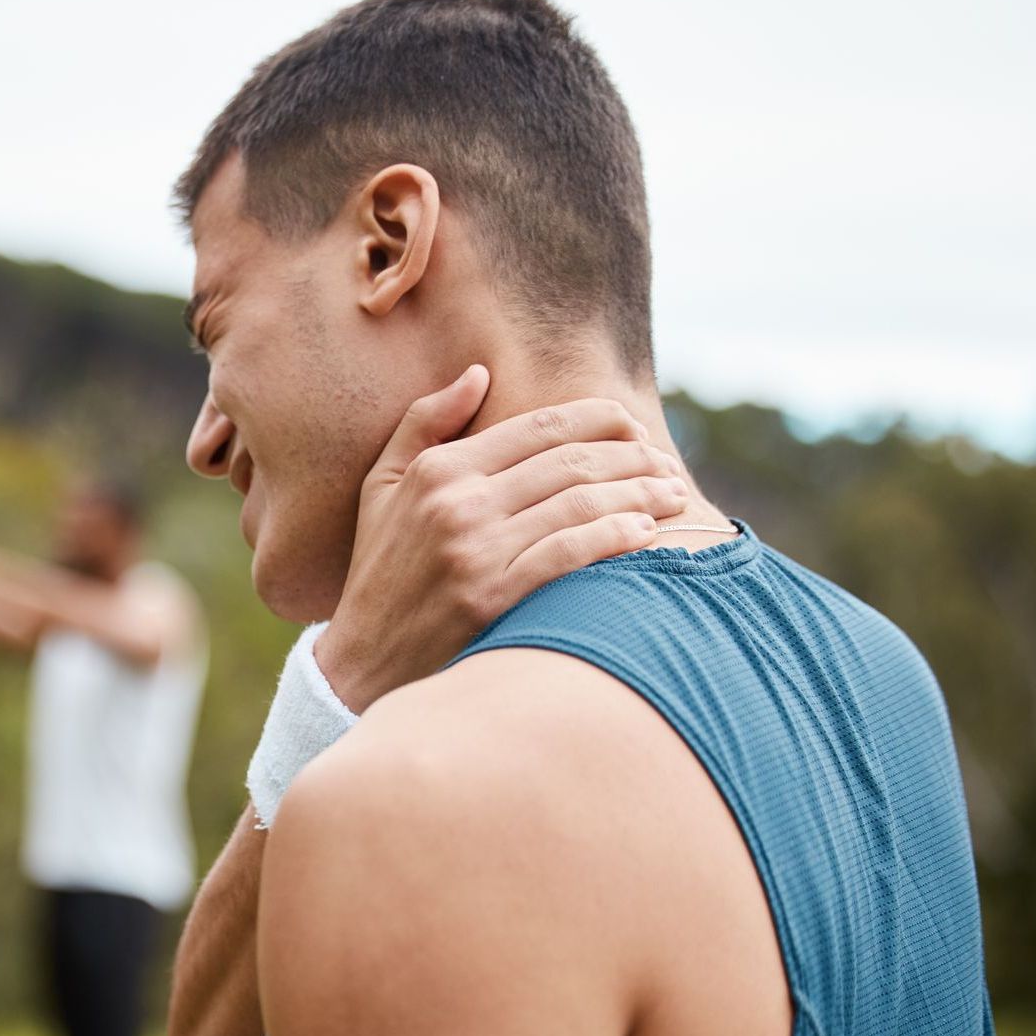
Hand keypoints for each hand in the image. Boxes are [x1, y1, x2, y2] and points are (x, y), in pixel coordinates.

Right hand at [317, 365, 686, 709]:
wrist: (360, 661)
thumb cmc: (379, 571)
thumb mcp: (381, 486)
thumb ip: (424, 423)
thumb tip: (479, 374)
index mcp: (439, 469)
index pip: (538, 427)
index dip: (597, 419)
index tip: (633, 424)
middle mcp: (459, 502)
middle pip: (569, 462)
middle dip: (631, 456)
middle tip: (667, 462)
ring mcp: (476, 550)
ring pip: (579, 504)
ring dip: (638, 494)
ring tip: (674, 494)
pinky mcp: (492, 596)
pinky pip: (569, 555)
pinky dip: (614, 539)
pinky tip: (646, 534)